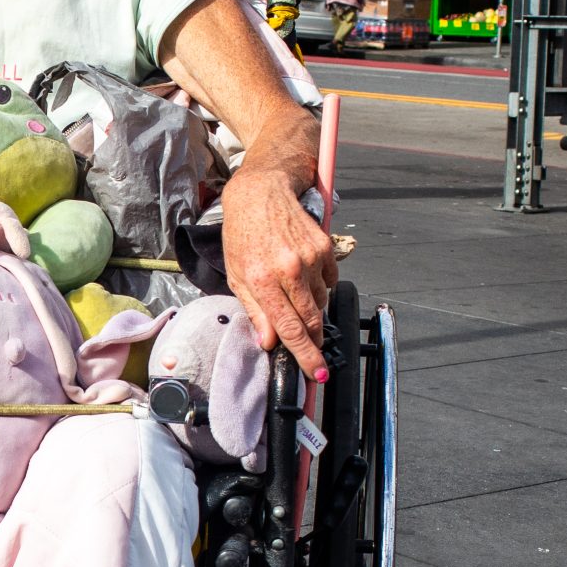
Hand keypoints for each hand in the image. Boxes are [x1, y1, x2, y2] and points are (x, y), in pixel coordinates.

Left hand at [219, 162, 336, 380]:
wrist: (261, 194)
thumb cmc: (243, 235)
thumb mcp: (237, 275)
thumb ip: (254, 311)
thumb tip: (268, 341)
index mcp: (262, 281)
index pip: (290, 329)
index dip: (306, 355)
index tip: (317, 373)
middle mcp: (289, 271)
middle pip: (311, 321)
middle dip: (315, 343)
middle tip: (316, 354)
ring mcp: (310, 258)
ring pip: (321, 302)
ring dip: (312, 309)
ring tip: (295, 295)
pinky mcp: (324, 247)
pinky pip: (330, 281)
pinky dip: (320, 286)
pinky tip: (304, 275)